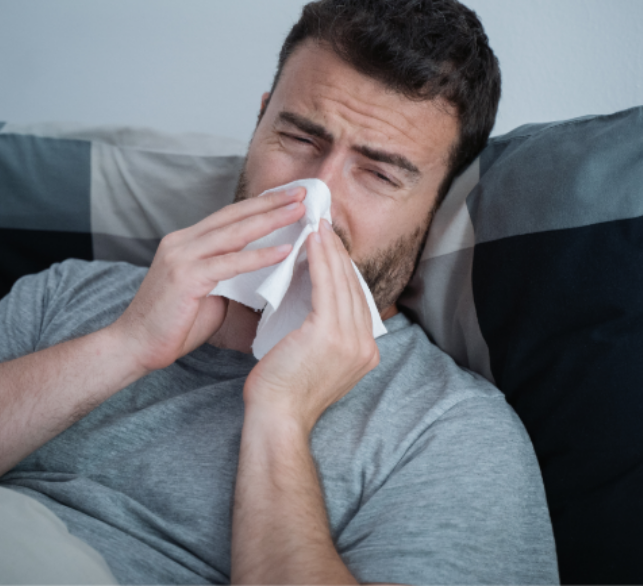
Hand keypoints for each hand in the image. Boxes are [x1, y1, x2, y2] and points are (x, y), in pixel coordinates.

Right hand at [110, 187, 305, 373]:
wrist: (134, 346)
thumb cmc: (172, 325)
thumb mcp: (206, 292)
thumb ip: (228, 276)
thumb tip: (260, 271)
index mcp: (186, 242)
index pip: (229, 216)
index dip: (260, 204)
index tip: (289, 196)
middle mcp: (182, 242)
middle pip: (235, 215)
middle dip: (271, 202)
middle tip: (303, 191)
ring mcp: (182, 257)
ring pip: (235, 232)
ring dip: (271, 220)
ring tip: (299, 211)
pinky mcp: (186, 277)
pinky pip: (230, 263)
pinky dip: (259, 256)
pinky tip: (284, 250)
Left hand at [243, 219, 379, 429]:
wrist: (277, 418)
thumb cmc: (283, 392)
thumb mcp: (313, 359)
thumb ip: (324, 334)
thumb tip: (315, 301)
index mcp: (365, 353)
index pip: (355, 300)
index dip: (343, 270)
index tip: (330, 246)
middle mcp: (365, 346)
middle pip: (353, 287)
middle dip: (338, 253)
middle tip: (324, 224)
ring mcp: (352, 340)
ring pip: (342, 282)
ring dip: (329, 249)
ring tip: (318, 225)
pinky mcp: (330, 333)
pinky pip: (326, 286)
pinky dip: (320, 259)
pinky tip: (311, 240)